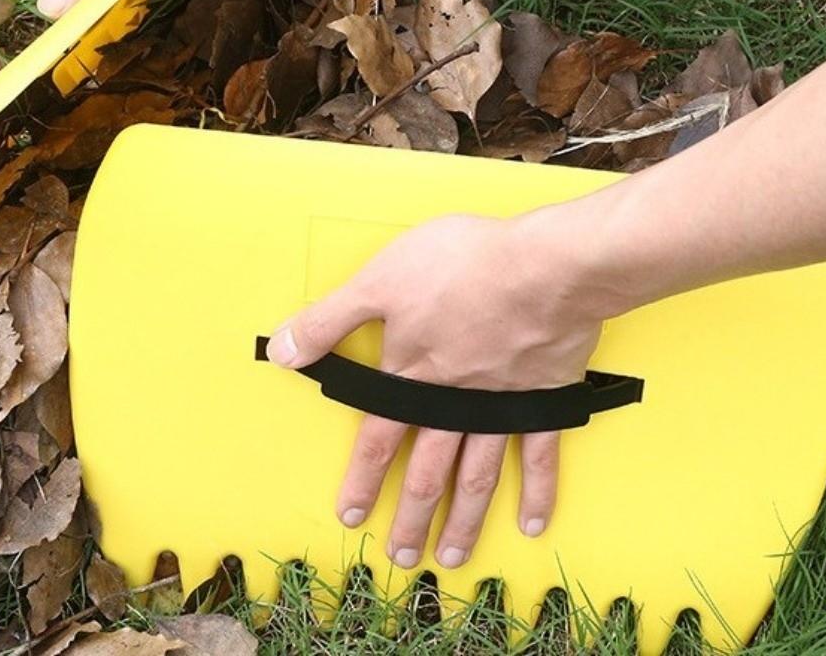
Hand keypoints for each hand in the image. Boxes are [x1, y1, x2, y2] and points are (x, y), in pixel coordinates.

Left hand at [265, 212, 607, 569]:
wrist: (540, 267)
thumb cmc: (459, 266)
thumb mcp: (379, 281)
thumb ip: (329, 319)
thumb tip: (281, 352)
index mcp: (413, 376)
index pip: (379, 438)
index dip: (363, 478)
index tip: (352, 516)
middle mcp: (455, 403)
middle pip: (427, 471)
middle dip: (411, 516)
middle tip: (402, 556)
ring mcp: (501, 406)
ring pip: (477, 476)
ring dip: (463, 520)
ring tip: (452, 557)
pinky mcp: (544, 399)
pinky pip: (539, 455)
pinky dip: (537, 492)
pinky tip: (532, 523)